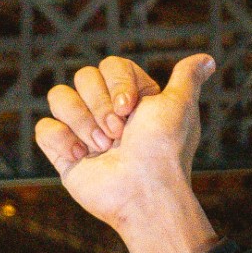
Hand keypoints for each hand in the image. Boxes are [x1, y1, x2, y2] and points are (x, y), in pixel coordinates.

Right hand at [35, 53, 221, 252]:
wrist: (145, 192)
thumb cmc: (165, 149)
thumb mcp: (180, 105)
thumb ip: (187, 78)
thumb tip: (207, 60)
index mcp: (132, 97)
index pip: (109, 65)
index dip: (117, 84)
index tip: (131, 109)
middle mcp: (106, 111)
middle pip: (82, 77)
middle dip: (100, 107)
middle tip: (119, 134)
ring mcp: (83, 130)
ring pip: (59, 97)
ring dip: (83, 123)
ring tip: (105, 149)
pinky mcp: (64, 151)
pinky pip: (45, 128)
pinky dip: (63, 140)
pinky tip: (82, 157)